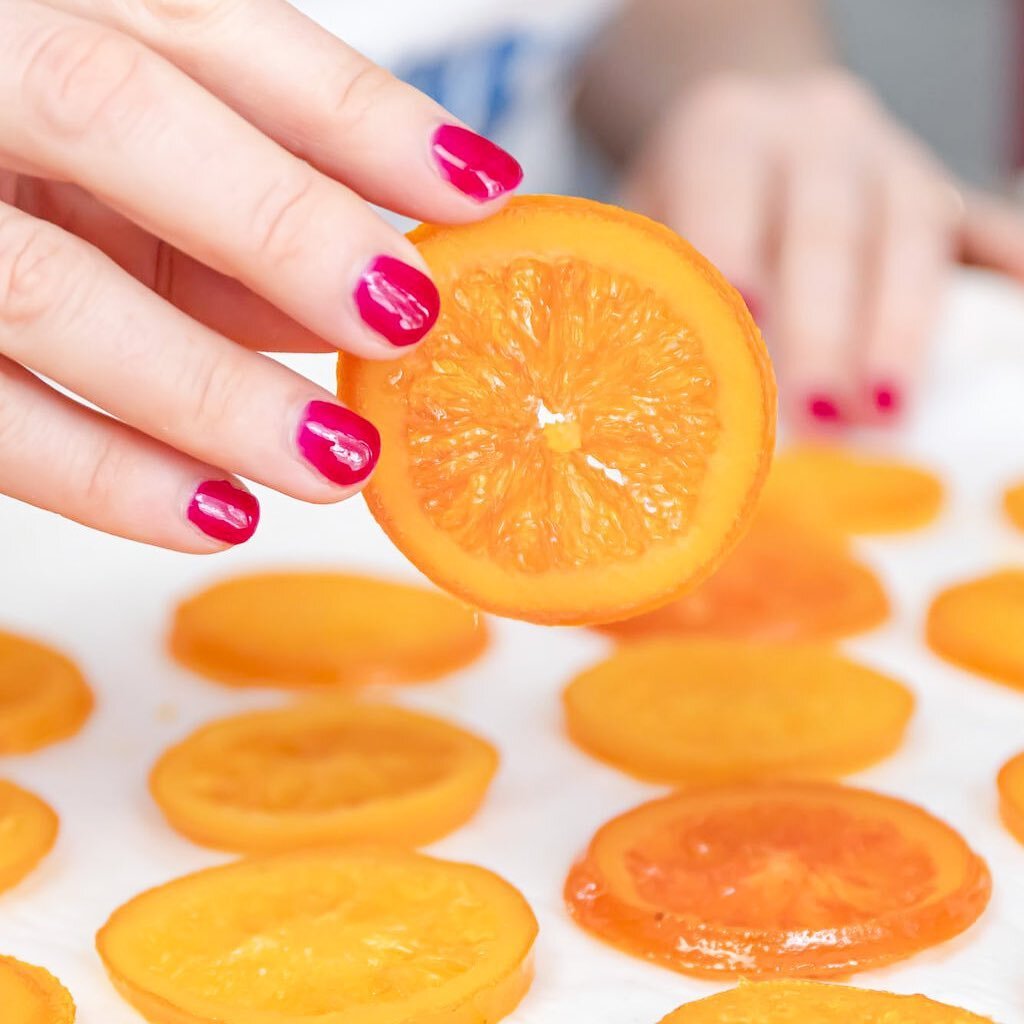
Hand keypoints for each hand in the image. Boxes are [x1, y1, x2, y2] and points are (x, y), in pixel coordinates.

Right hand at [0, 0, 521, 549]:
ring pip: (51, 291)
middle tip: (406, 316)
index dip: (353, 112)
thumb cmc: (37, 179)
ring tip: (339, 458)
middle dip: (279, 220)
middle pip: (113, 113)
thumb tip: (384, 276)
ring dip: (213, 389)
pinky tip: (220, 514)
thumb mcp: (128, 160)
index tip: (479, 189)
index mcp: (38, 14)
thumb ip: (237, 194)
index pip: (204, 28)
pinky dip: (110, 479)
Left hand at [623, 68, 1023, 429]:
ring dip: (901, 330)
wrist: (758, 125)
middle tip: (819, 414)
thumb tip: (622, 383)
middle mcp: (816, 133)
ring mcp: (890, 158)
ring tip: (887, 413)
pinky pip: (980, 228)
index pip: (724, 195)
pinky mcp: (942, 190)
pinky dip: (1001, 269)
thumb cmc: (686, 193)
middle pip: (827, 230)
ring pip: (909, 237)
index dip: (734, 257)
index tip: (741, 326)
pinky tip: (1008, 314)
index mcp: (725, 132)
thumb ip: (647, 276)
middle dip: (826, 328)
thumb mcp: (645, 213)